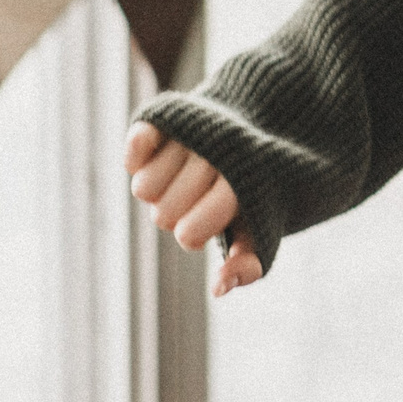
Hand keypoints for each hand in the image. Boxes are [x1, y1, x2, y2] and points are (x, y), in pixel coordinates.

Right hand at [125, 120, 262, 296]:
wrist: (265, 122)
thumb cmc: (253, 187)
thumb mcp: (261, 223)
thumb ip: (249, 261)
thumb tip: (218, 288)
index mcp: (244, 185)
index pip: (189, 235)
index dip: (192, 234)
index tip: (209, 218)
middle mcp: (219, 155)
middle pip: (162, 216)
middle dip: (175, 214)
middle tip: (195, 195)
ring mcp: (193, 132)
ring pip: (143, 188)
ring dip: (157, 188)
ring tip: (182, 174)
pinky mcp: (171, 113)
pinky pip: (138, 140)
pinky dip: (137, 153)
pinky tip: (153, 155)